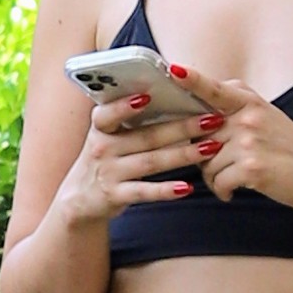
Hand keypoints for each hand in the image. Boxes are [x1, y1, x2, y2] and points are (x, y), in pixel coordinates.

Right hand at [56, 92, 209, 224]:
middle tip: (212, 119)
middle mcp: (103, 148)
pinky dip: (166, 190)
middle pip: (147, 136)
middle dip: (182, 127)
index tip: (147, 96)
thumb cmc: (105, 158)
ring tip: (211, 147)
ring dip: (184, 155)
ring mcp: (109, 172)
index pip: (108, 114)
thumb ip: (129, 120)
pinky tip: (187, 187)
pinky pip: (145, 191)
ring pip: (151, 162)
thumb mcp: (107, 135)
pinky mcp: (116, 195)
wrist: (81, 198)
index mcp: (101, 128)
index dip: (125, 106)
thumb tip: (170, 95)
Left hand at [162, 61, 292, 211]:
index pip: (213, 89)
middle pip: (199, 136)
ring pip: (206, 163)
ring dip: (213, 177)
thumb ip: (236, 107)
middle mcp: (247, 118)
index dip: (191, 79)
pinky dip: (222, 191)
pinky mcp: (252, 168)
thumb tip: (201, 109)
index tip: (173, 69)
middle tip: (216, 164)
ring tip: (230, 180)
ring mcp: (249, 142)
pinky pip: (217, 181)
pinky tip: (233, 192)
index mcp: (249, 102)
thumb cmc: (289, 148)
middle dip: (201, 155)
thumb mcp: (266, 115)